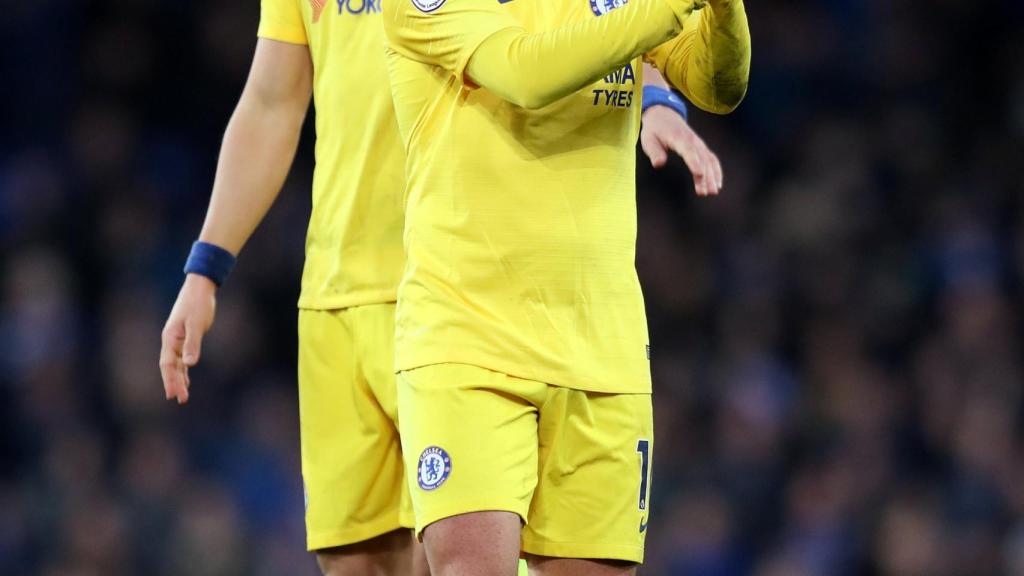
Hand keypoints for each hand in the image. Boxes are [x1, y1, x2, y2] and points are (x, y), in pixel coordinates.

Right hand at [159, 274, 216, 403]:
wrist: (200, 289)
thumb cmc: (198, 304)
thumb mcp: (197, 324)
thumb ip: (193, 344)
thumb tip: (189, 364)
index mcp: (170, 338)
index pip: (167, 364)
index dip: (170, 380)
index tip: (173, 395)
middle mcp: (171, 341)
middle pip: (170, 367)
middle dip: (174, 383)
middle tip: (181, 399)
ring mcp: (177, 340)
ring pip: (176, 365)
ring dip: (179, 379)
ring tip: (182, 396)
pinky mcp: (186, 338)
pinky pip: (182, 359)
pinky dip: (184, 370)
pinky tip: (187, 380)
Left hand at [640, 105, 722, 196]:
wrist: (664, 116)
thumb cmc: (654, 130)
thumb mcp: (649, 140)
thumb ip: (654, 152)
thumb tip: (659, 163)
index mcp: (678, 138)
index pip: (689, 151)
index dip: (694, 162)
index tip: (699, 174)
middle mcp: (692, 140)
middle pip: (702, 159)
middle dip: (705, 176)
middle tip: (704, 192)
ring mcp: (699, 144)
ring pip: (709, 161)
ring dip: (712, 176)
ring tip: (712, 192)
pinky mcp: (701, 148)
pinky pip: (712, 159)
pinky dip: (716, 171)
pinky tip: (717, 185)